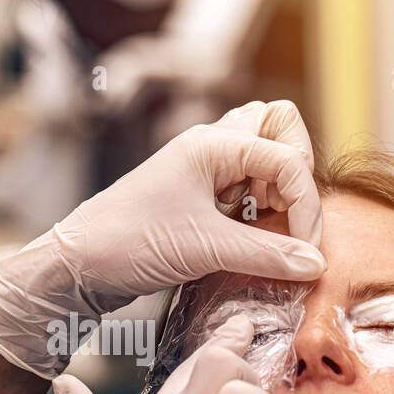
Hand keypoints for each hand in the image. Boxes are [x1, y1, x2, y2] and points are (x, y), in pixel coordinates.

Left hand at [0, 100, 325, 377]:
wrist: (76, 265)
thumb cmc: (128, 242)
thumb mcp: (203, 249)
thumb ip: (265, 254)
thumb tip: (316, 263)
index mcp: (212, 144)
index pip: (287, 159)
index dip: (305, 206)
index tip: (306, 250)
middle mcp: (210, 147)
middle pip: (278, 127)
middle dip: (296, 169)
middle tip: (284, 215)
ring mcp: (202, 169)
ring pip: (262, 155)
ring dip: (277, 188)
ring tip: (266, 228)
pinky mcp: (197, 196)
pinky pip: (244, 185)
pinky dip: (258, 207)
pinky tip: (249, 240)